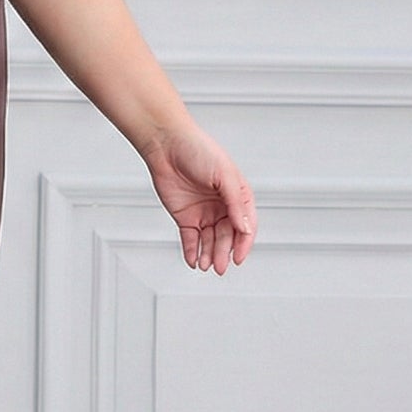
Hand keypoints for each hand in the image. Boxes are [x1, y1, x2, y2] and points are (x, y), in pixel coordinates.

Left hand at [137, 121, 256, 272]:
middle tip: (220, 266)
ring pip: (209, 240)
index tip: (239, 257)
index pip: (245, 225)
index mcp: (237, 195)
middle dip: (224, 252)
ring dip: (209, 254)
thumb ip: (235, 203)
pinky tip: (193, 261)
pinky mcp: (185, 217)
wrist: (166, 144)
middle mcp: (222, 206)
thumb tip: (245, 227)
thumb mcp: (223, 174)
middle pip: (226, 236)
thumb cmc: (198, 150)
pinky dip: (192, 251)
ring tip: (206, 266)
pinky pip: (191, 239)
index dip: (244, 243)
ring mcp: (203, 212)